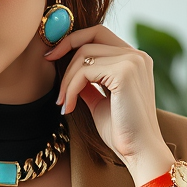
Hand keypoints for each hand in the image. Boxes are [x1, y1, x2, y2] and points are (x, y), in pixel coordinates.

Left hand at [44, 26, 175, 184]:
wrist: (139, 152)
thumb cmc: (122, 132)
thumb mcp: (100, 101)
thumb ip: (89, 83)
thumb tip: (69, 72)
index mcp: (135, 60)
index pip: (99, 34)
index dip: (74, 40)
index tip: (53, 55)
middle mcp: (137, 56)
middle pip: (91, 36)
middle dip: (65, 47)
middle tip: (47, 63)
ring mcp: (133, 61)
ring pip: (84, 54)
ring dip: (67, 79)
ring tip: (64, 103)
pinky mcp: (125, 72)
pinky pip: (85, 71)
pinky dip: (71, 88)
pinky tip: (69, 107)